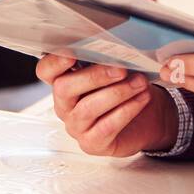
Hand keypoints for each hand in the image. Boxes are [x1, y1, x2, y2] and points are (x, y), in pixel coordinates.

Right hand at [36, 55, 177, 156]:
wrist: (148, 118)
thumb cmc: (126, 89)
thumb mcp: (115, 70)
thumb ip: (106, 60)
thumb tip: (114, 49)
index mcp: (64, 81)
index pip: (46, 71)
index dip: (54, 62)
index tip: (72, 54)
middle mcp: (65, 104)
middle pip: (64, 88)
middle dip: (94, 76)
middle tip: (121, 69)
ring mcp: (76, 126)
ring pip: (87, 108)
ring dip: (117, 93)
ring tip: (139, 83)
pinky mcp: (92, 143)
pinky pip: (106, 127)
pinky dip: (126, 110)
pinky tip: (141, 99)